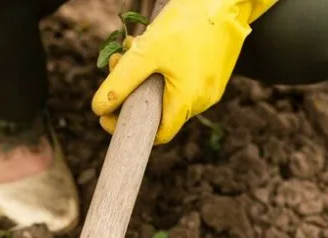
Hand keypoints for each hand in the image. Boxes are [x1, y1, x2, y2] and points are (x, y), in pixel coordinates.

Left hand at [92, 0, 276, 143]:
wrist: (228, 0)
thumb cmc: (187, 24)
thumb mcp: (146, 53)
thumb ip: (120, 83)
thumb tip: (98, 109)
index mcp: (187, 102)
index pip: (157, 135)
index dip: (128, 128)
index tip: (107, 114)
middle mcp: (203, 100)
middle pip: (158, 110)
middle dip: (130, 91)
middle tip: (116, 63)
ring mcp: (211, 86)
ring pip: (168, 92)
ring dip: (143, 74)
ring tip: (133, 47)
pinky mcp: (214, 72)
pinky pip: (183, 80)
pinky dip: (162, 68)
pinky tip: (154, 45)